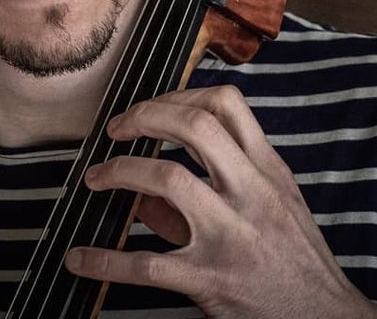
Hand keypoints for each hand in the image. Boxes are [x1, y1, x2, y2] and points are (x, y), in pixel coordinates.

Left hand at [64, 86, 376, 318]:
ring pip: (167, 180)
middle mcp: (252, 194)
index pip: (227, 104)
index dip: (180, 94)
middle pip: (195, 126)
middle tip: (117, 128)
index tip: (153, 108)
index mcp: (267, 170)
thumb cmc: (297, 257)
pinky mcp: (212, 282)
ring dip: (120, 171)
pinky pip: (148, 265)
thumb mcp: (273, 204)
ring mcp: (232, 237)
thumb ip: (216, 184)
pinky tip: (79, 259)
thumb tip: (144, 186)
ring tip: (95, 178)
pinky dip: (105, 260)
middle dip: (146, 116)